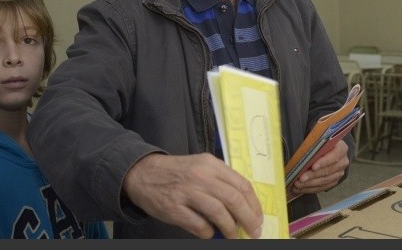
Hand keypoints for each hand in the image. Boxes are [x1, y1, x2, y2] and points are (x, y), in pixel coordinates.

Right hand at [122, 153, 262, 238]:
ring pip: (218, 212)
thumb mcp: (202, 166)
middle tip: (254, 231)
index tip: (258, 217)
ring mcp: (186, 192)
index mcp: (211, 164)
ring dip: (230, 228)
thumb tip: (244, 205)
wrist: (143, 173)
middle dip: (248, 218)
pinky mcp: (174, 208)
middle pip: (233, 199)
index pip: (241, 184)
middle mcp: (201, 176)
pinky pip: (198, 225)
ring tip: (233, 236)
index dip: (254, 204)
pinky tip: (209, 233)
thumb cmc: (178, 172)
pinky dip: (208, 232)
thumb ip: (221, 180)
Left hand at [290, 140, 348, 194]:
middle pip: (328, 171)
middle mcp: (343, 162)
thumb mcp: (318, 140)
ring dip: (309, 184)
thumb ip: (313, 145)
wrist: (325, 149)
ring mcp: (339, 173)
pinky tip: (300, 189)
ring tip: (297, 185)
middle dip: (312, 176)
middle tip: (300, 179)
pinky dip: (310, 189)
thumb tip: (301, 154)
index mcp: (341, 148)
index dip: (323, 162)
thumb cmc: (319, 143)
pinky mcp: (334, 181)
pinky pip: (322, 187)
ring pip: (324, 181)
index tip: (313, 167)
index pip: (334, 156)